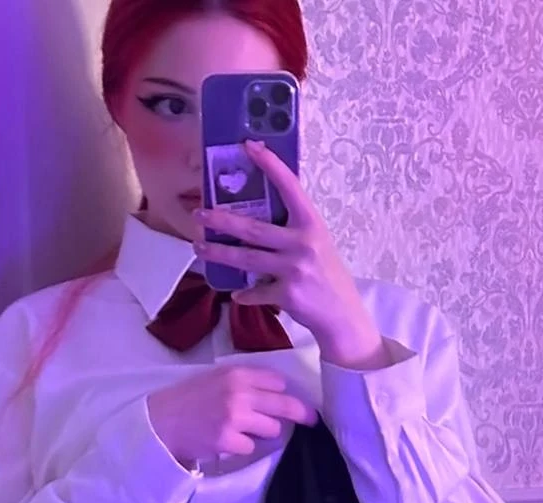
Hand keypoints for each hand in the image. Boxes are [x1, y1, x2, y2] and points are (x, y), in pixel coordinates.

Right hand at [146, 364, 318, 469]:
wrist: (160, 422)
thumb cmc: (186, 400)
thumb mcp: (214, 379)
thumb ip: (243, 383)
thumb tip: (276, 393)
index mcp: (237, 374)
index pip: (278, 382)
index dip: (285, 393)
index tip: (292, 401)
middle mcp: (240, 393)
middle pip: (286, 404)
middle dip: (302, 414)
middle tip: (312, 420)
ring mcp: (236, 417)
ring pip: (272, 429)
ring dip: (263, 433)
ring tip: (242, 431)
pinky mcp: (229, 440)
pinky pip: (251, 447)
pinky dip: (241, 447)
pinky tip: (225, 442)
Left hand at [192, 140, 385, 366]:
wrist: (343, 315)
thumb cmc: (327, 275)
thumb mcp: (317, 243)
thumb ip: (293, 229)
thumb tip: (257, 216)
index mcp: (311, 224)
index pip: (289, 187)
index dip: (269, 165)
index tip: (249, 146)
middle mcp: (303, 243)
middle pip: (253, 229)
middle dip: (222, 221)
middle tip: (199, 215)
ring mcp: (295, 269)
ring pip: (247, 259)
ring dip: (219, 254)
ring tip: (200, 248)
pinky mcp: (288, 294)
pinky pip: (257, 292)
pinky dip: (245, 295)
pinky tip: (236, 294)